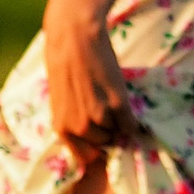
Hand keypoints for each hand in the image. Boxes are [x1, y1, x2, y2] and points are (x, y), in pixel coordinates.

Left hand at [43, 10, 143, 164]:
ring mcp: (100, 116)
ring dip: (117, 120)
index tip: (99, 137)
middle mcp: (80, 127)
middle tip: (104, 109)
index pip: (84, 157)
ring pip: (117, 132)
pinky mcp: (118, 102)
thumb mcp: (61, 99)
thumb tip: (89, 133)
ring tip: (109, 98)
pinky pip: (130, 124)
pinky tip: (123, 102)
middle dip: (106, 130)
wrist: (73, 36)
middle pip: (103, 143)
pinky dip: (132, 119)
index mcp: (62, 128)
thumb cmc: (63, 63)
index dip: (94, 148)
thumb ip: (72, 119)